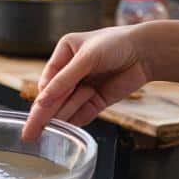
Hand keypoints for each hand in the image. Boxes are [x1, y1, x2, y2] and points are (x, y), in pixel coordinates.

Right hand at [22, 25, 153, 139]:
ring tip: (55, 124)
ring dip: (64, 115)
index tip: (36, 113)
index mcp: (64, 54)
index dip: (42, 98)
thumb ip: (64, 80)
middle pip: (54, 97)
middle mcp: (71, 71)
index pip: (48, 81)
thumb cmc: (116, 44)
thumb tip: (42, 101)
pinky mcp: (97, 100)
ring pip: (67, 107)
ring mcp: (84, 86)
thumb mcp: (86, 58)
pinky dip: (76, 119)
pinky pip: (81, 113)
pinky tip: (68, 126)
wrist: (148, 52)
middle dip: (44, 115)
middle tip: (30, 134)